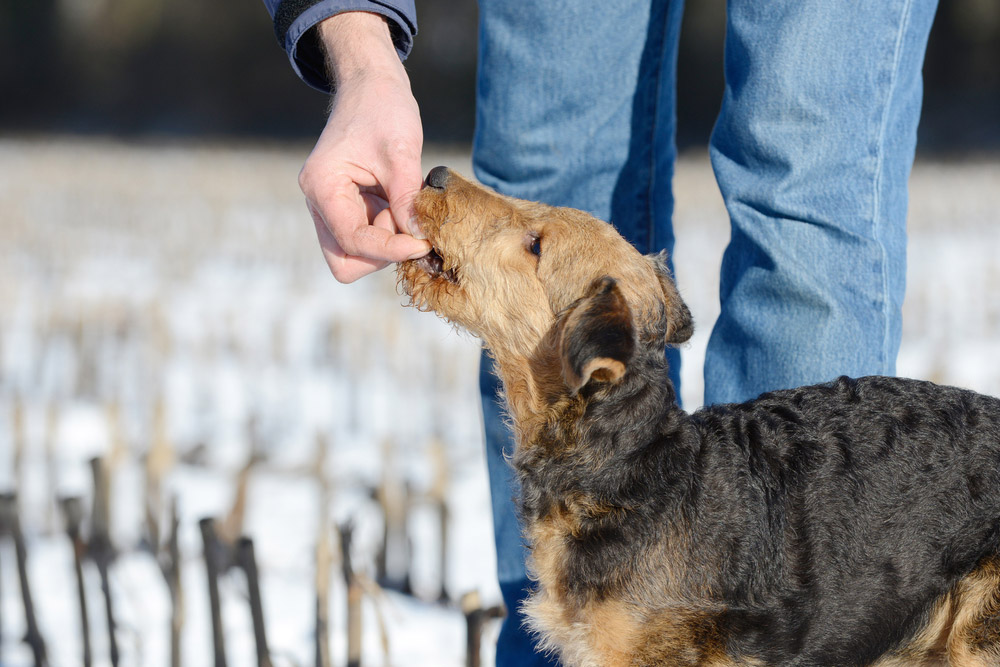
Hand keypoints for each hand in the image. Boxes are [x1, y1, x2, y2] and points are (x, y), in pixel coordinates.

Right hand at [299, 12, 429, 283]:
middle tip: (407, 225)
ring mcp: (331, 208)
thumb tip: (418, 239)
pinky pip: (366, 238)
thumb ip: (407, 198)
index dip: (390, 249)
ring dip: (386, 242)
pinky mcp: (347, 209)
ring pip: (355, 254)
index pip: (352, 240)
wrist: (371, 86)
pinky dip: (388, 232)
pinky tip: (401, 205)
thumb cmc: (383, 109)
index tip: (423, 243)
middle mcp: (319, 202)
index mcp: (322, 186)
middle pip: (345, 260)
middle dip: (381, 253)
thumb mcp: (401, 152)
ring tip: (403, 206)